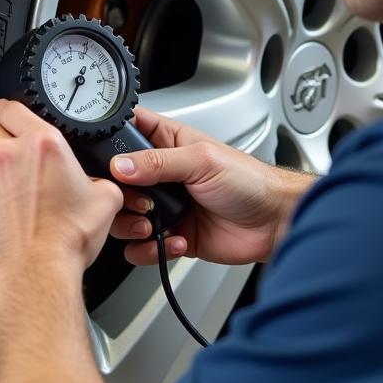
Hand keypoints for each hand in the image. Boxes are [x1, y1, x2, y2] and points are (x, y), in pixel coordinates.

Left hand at [0, 100, 122, 294]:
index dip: (12, 109)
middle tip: (15, 155)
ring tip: (19, 202)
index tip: (15, 116)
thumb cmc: (66, 241)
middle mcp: (5, 158)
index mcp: (41, 146)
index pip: (11, 106)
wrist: (36, 278)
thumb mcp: (105, 202)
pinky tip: (6, 223)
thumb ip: (101, 182)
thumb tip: (103, 185)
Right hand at [109, 107, 315, 266]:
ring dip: (131, 226)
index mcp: (169, 143)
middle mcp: (163, 175)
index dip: (112, 141)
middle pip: (117, 182)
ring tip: (152, 226)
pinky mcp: (171, 235)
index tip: (108, 159)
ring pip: (123, 218)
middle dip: (120, 197)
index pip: (128, 132)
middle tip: (141, 201)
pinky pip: (141, 247)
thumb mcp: (202, 161)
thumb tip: (121, 165)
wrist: (274, 223)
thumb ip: (158, 162)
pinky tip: (174, 241)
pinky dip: (149, 249)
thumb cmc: (251, 182)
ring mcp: (165, 206)